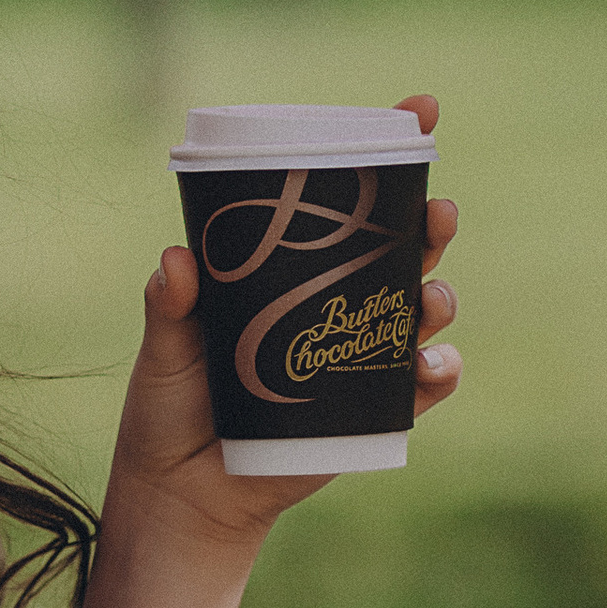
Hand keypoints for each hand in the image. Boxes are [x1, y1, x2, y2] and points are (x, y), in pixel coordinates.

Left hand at [109, 95, 459, 552]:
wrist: (181, 497)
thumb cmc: (171, 411)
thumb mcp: (167, 349)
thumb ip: (171, 305)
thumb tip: (177, 259)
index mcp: (292, 271)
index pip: (349, 202)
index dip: (393, 154)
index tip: (421, 110)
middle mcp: (334, 305)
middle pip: (402, 249)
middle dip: (432, 224)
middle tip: (438, 212)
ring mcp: (357, 358)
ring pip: (420, 313)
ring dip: (439, 298)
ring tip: (431, 299)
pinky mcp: (367, 414)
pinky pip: (418, 389)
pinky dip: (436, 374)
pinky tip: (433, 365)